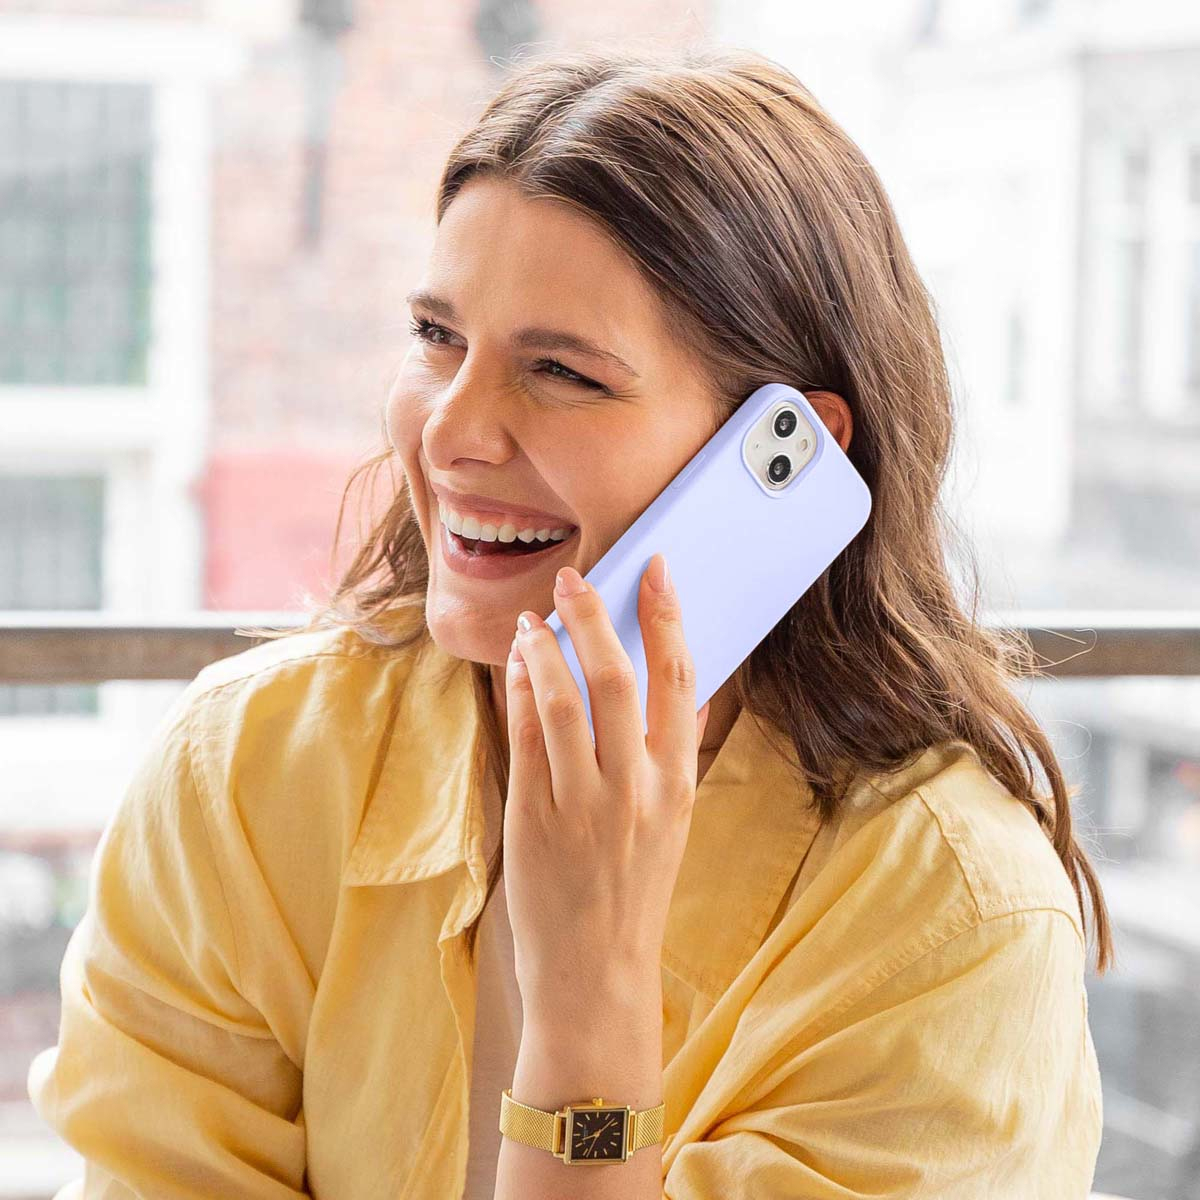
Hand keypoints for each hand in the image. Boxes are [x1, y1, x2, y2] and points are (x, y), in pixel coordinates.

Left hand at [503, 552, 710, 1015]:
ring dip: (545, 649)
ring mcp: (581, 804)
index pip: (680, 680)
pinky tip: (518, 666)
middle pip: (617, 678)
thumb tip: (687, 695)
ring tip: (534, 620)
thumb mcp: (675, 825)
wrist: (596, 975)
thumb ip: (678, 756)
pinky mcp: (533, 819)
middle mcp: (635, 789)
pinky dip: (520, 692)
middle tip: (575, 579)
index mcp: (678, 784)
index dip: (668, 617)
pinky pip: (525, 738)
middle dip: (594, 616)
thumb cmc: (637, 893)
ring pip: (562, 702)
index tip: (656, 571)